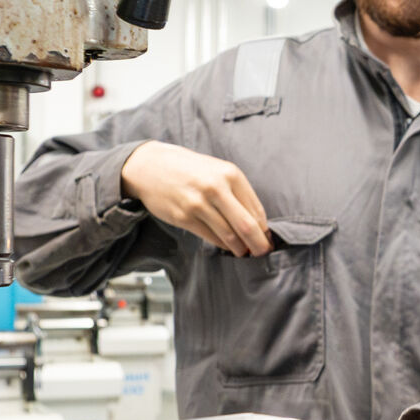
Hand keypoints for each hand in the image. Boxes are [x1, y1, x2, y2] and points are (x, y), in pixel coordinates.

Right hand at [120, 140, 272, 256]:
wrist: (151, 166)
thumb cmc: (189, 169)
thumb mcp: (218, 171)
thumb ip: (238, 193)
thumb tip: (258, 223)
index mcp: (230, 174)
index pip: (256, 210)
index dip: (264, 230)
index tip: (268, 239)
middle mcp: (216, 188)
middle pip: (246, 226)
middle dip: (258, 244)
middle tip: (263, 253)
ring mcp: (198, 204)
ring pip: (228, 235)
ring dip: (240, 248)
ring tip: (244, 252)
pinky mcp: (183, 217)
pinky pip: (210, 237)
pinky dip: (222, 245)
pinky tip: (227, 246)